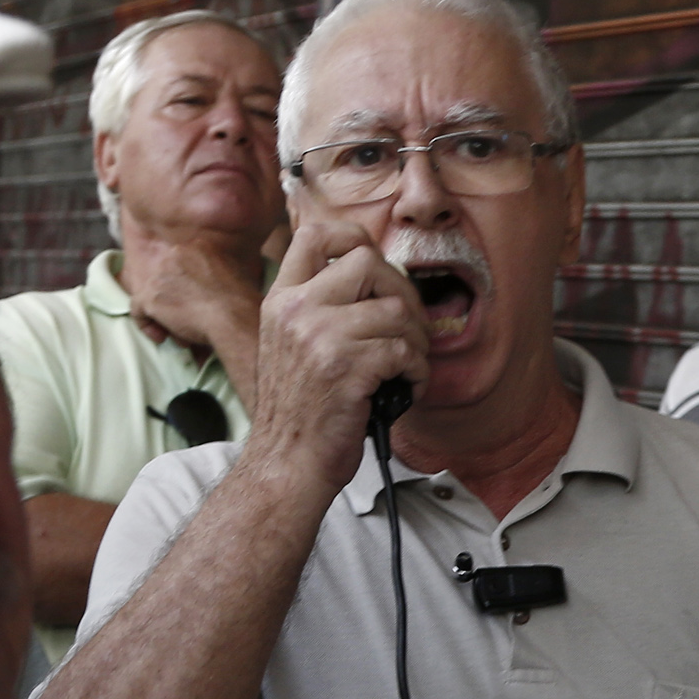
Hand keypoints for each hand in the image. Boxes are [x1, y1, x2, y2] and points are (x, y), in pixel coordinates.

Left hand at [121, 230, 265, 358]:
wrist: (234, 317)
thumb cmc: (240, 301)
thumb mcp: (232, 271)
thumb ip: (214, 268)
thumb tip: (208, 281)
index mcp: (194, 246)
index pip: (177, 264)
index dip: (181, 286)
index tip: (191, 301)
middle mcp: (174, 254)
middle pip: (162, 278)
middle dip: (171, 299)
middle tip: (185, 317)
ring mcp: (160, 275)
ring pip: (150, 294)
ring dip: (162, 314)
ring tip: (178, 331)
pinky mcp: (151, 297)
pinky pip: (137, 310)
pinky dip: (147, 325)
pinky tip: (162, 337)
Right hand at [245, 217, 426, 494]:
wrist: (285, 464)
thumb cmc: (299, 412)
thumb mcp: (290, 346)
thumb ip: (319, 309)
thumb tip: (376, 278)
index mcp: (281, 300)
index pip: (316, 234)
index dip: (354, 237)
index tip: (377, 268)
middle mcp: (296, 309)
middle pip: (369, 261)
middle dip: (402, 293)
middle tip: (409, 328)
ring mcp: (319, 335)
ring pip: (396, 309)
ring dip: (417, 340)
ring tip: (408, 367)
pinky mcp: (347, 366)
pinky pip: (406, 349)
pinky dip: (417, 372)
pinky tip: (405, 390)